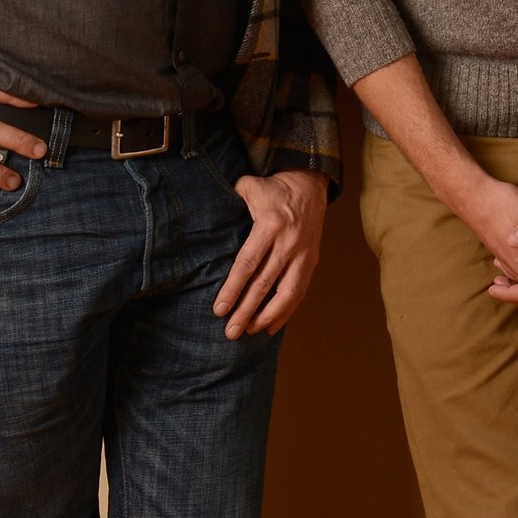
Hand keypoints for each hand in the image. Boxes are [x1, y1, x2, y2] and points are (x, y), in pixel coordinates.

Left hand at [215, 169, 328, 339]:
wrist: (310, 185)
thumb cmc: (273, 189)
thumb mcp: (249, 187)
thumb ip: (230, 203)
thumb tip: (205, 220)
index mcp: (270, 224)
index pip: (248, 263)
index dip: (233, 288)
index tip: (219, 310)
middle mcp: (289, 242)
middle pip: (265, 283)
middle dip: (246, 310)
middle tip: (230, 332)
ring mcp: (304, 253)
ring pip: (287, 292)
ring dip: (267, 316)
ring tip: (249, 332)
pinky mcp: (312, 261)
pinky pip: (300, 291)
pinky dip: (286, 312)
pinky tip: (271, 327)